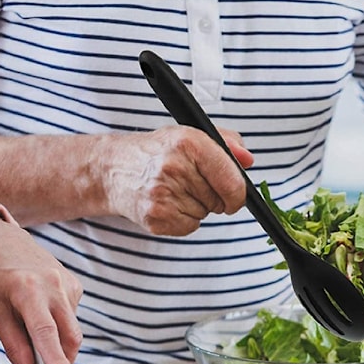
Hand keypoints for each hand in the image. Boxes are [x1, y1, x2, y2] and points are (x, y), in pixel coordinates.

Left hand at [0, 207, 82, 363]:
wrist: (2, 240)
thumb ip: (14, 347)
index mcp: (28, 290)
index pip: (46, 334)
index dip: (57, 361)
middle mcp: (54, 284)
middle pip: (70, 336)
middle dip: (64, 361)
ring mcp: (68, 282)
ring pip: (72, 329)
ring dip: (58, 341)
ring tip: (31, 325)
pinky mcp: (76, 284)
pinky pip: (73, 316)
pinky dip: (60, 324)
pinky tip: (42, 310)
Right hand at [94, 125, 253, 234]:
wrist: (115, 169)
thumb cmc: (157, 152)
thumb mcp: (190, 136)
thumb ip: (226, 144)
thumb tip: (248, 160)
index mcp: (189, 143)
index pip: (232, 182)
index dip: (239, 194)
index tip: (235, 196)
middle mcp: (175, 168)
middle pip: (219, 201)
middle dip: (213, 197)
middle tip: (191, 184)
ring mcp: (163, 195)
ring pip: (204, 215)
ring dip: (196, 207)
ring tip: (174, 191)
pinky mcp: (156, 217)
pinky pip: (189, 227)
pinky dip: (183, 220)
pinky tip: (168, 204)